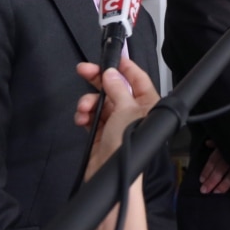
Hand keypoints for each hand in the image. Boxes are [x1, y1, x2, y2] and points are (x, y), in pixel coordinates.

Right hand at [74, 58, 159, 177]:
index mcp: (148, 105)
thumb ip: (117, 89)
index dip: (126, 66)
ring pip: (101, 103)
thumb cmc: (127, 143)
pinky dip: (85, 116)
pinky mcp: (102, 134)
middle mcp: (134, 113)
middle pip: (115, 88)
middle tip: (83, 69)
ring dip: (89, 102)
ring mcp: (117, 124)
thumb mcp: (125, 110)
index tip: (113, 55)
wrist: (111, 175)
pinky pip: (92, 117)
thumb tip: (111, 73)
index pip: (138, 79)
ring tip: (84, 108)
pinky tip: (81, 118)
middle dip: (98, 80)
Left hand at [199, 140, 229, 193]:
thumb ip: (219, 141)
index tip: (201, 180)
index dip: (207, 170)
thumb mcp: (229, 135)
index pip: (214, 159)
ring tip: (216, 194)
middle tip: (205, 191)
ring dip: (223, 186)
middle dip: (212, 181)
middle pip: (220, 169)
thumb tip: (208, 143)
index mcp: (227, 146)